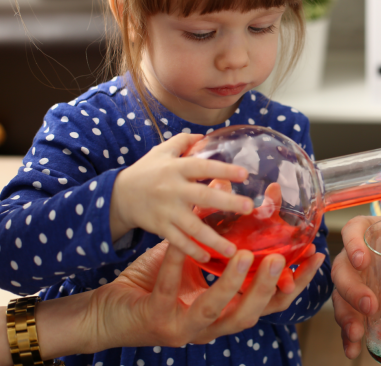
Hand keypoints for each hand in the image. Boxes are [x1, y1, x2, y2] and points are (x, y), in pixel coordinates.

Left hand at [87, 239, 324, 348]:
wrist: (108, 314)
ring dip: (233, 285)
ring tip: (244, 256)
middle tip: (282, 259)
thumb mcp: (193, 257)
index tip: (315, 256)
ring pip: (219, 312)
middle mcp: (212, 324)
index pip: (272, 302)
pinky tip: (179, 245)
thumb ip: (215, 233)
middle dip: (269, 287)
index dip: (296, 283)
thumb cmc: (154, 284)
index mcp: (226, 310)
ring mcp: (185, 327)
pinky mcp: (158, 321)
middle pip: (253, 313)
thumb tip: (235, 191)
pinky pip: (171, 293)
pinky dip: (177, 267)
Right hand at [111, 133, 253, 261]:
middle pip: (202, 197)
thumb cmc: (146, 171)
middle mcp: (173, 190)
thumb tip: (206, 135)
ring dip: (213, 239)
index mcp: (176, 168)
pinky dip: (192, 251)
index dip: (223, 169)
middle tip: (249, 207)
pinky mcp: (160, 228)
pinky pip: (178, 242)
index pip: (202, 167)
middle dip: (227, 203)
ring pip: (192, 227)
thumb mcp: (162, 151)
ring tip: (234, 250)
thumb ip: (184, 142)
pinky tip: (208, 258)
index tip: (244, 174)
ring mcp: (167, 211)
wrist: (118, 196)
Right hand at [331, 215, 380, 358]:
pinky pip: (349, 319)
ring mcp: (355, 282)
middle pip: (341, 270)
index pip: (353, 231)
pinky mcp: (358, 304)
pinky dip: (348, 336)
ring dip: (346, 317)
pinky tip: (353, 350)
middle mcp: (355, 256)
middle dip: (352, 290)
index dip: (352, 244)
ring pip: (340, 298)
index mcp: (369, 232)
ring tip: (357, 334)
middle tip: (369, 305)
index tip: (362, 259)